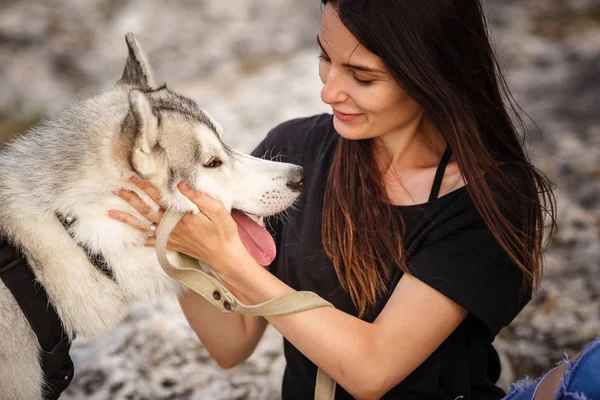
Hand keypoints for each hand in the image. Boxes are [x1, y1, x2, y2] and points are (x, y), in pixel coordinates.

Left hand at [108, 176, 247, 272]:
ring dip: (128, 219)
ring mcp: (171, 238)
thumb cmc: (223, 232)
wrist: (224, 256)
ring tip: (112, 213)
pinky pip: (153, 243)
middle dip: (131, 200)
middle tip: (118, 191)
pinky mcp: (173, 246)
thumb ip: (198, 196)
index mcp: (180, 216)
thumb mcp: (217, 209)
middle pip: (146, 211)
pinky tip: (136, 237)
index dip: (145, 187)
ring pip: (144, 227)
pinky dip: (143, 239)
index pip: (158, 198)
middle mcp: (171, 227)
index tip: (133, 178)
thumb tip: (180, 183)